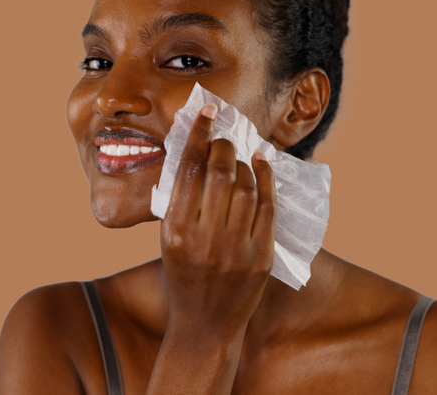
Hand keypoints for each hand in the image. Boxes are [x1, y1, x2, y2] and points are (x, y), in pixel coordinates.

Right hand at [160, 103, 275, 338]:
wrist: (205, 325)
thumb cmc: (183, 276)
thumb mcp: (168, 240)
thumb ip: (180, 201)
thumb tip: (197, 153)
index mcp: (174, 232)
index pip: (189, 168)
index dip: (199, 134)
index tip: (206, 112)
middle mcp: (204, 239)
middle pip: (219, 171)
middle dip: (223, 144)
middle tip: (223, 137)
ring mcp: (236, 249)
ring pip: (246, 186)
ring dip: (243, 162)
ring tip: (238, 156)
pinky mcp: (261, 257)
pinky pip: (268, 207)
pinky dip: (266, 179)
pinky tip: (261, 163)